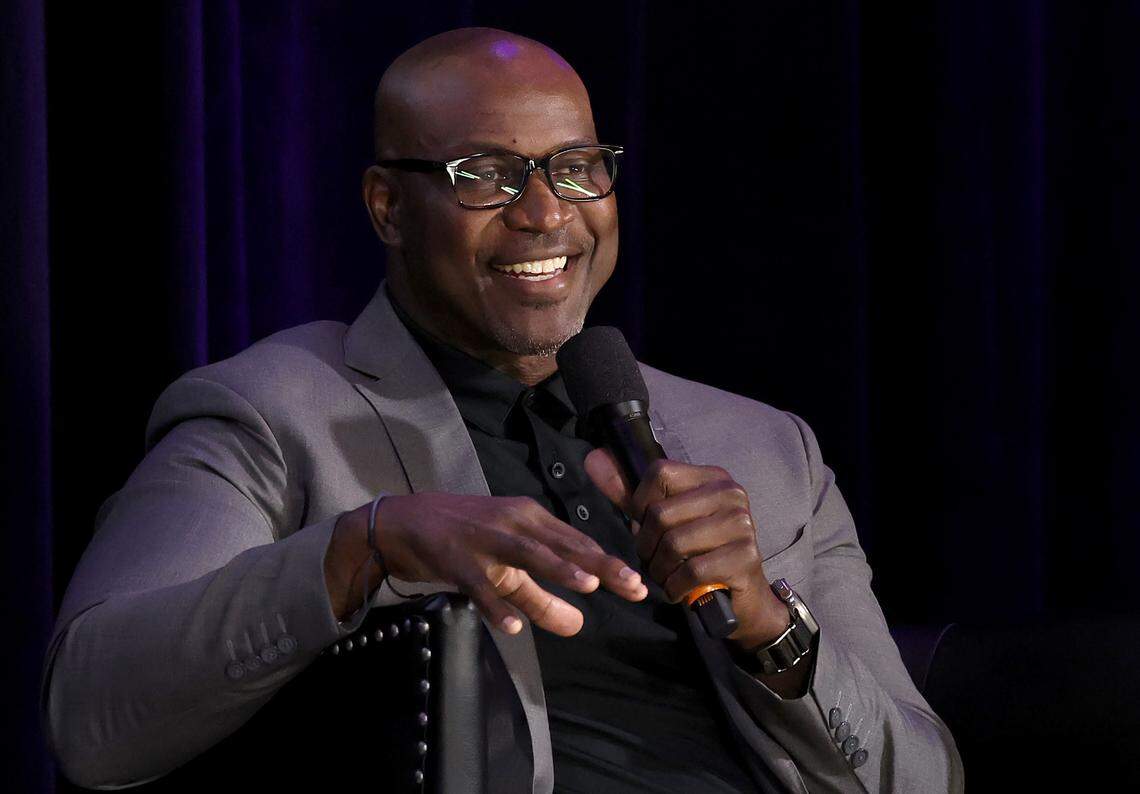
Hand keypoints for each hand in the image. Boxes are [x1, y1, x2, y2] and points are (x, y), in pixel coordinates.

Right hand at [327, 493, 647, 636]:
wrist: (405, 522)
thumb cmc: (465, 538)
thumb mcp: (505, 565)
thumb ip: (539, 596)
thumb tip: (577, 625)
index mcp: (529, 518)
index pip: (577, 541)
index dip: (608, 562)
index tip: (639, 585)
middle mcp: (512, 523)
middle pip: (562, 545)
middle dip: (599, 565)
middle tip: (633, 586)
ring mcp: (484, 539)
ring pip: (527, 553)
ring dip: (559, 569)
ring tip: (588, 586)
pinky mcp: (456, 559)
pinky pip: (479, 585)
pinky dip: (495, 605)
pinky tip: (513, 626)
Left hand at [583, 449, 789, 650]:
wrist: (744, 598)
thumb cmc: (700, 554)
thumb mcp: (666, 521)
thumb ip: (631, 495)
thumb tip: (593, 459)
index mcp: (713, 477)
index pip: (659, 473)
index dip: (639, 503)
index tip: (645, 526)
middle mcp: (731, 494)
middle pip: (661, 513)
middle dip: (647, 545)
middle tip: (654, 560)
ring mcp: (742, 524)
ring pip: (673, 543)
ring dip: (660, 569)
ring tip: (666, 575)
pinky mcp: (745, 557)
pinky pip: (690, 571)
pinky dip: (675, 586)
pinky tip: (680, 589)